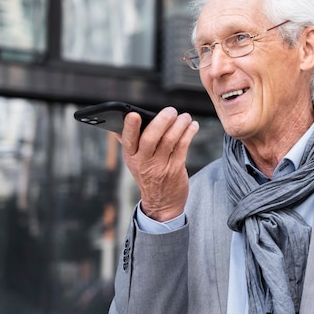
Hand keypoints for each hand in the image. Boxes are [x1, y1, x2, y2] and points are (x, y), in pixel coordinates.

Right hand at [116, 107, 198, 221]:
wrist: (162, 202)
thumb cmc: (148, 174)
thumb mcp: (135, 161)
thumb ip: (129, 141)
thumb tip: (120, 120)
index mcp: (131, 156)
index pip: (128, 140)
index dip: (130, 127)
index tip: (134, 115)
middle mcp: (144, 162)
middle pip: (150, 138)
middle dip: (162, 120)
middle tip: (171, 111)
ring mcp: (160, 166)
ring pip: (170, 140)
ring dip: (180, 124)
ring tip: (185, 117)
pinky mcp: (176, 168)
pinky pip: (183, 146)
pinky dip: (189, 132)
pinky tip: (192, 126)